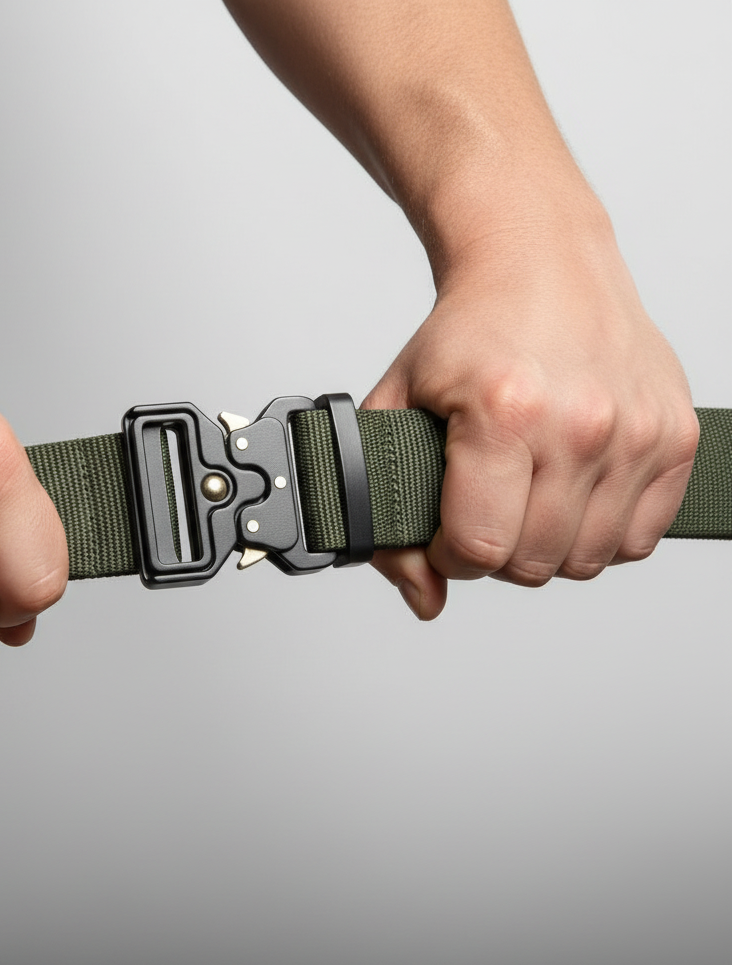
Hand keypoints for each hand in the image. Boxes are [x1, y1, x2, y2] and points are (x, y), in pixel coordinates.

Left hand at [363, 216, 698, 618]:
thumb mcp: (397, 407)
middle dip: (495, 552)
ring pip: (586, 560)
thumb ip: (388, 507)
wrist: (540, 264)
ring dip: (547, 547)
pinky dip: (600, 534)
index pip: (478, 547)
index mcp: (503, 412)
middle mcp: (580, 424)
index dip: (449, 552)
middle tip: (482, 506)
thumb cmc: (468, 334)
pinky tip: (569, 494)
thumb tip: (425, 600)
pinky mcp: (675, 437)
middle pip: (533, 563)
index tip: (443, 526)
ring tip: (524, 497)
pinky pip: (639, 539)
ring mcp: (635, 432)